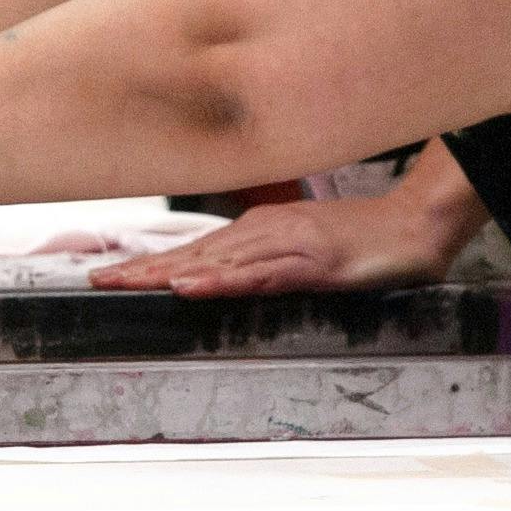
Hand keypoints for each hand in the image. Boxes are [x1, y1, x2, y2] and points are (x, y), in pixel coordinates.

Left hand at [88, 191, 473, 298]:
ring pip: (216, 261)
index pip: (193, 249)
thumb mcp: (305, 252)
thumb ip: (268, 262)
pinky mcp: (311, 262)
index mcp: (259, 231)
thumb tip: (230, 276)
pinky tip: (193, 286)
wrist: (416, 224)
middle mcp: (263, 232)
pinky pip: (259, 274)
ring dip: (168, 272)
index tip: (107, 274)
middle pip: (192, 252)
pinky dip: (223, 280)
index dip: (148, 262)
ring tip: (126, 283)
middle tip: (95, 280)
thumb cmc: (363, 241)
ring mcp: (286, 244)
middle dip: (142, 267)